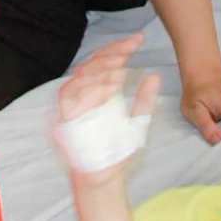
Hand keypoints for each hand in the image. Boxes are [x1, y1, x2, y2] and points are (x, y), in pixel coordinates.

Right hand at [55, 34, 161, 188]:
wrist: (106, 180)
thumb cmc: (118, 153)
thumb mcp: (138, 123)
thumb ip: (144, 100)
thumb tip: (155, 75)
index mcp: (99, 94)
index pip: (105, 63)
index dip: (120, 48)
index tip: (138, 40)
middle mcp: (84, 97)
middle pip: (91, 64)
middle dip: (111, 52)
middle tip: (130, 47)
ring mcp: (73, 107)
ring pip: (79, 76)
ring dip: (100, 67)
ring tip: (121, 63)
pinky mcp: (65, 119)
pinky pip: (70, 96)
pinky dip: (89, 88)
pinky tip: (110, 85)